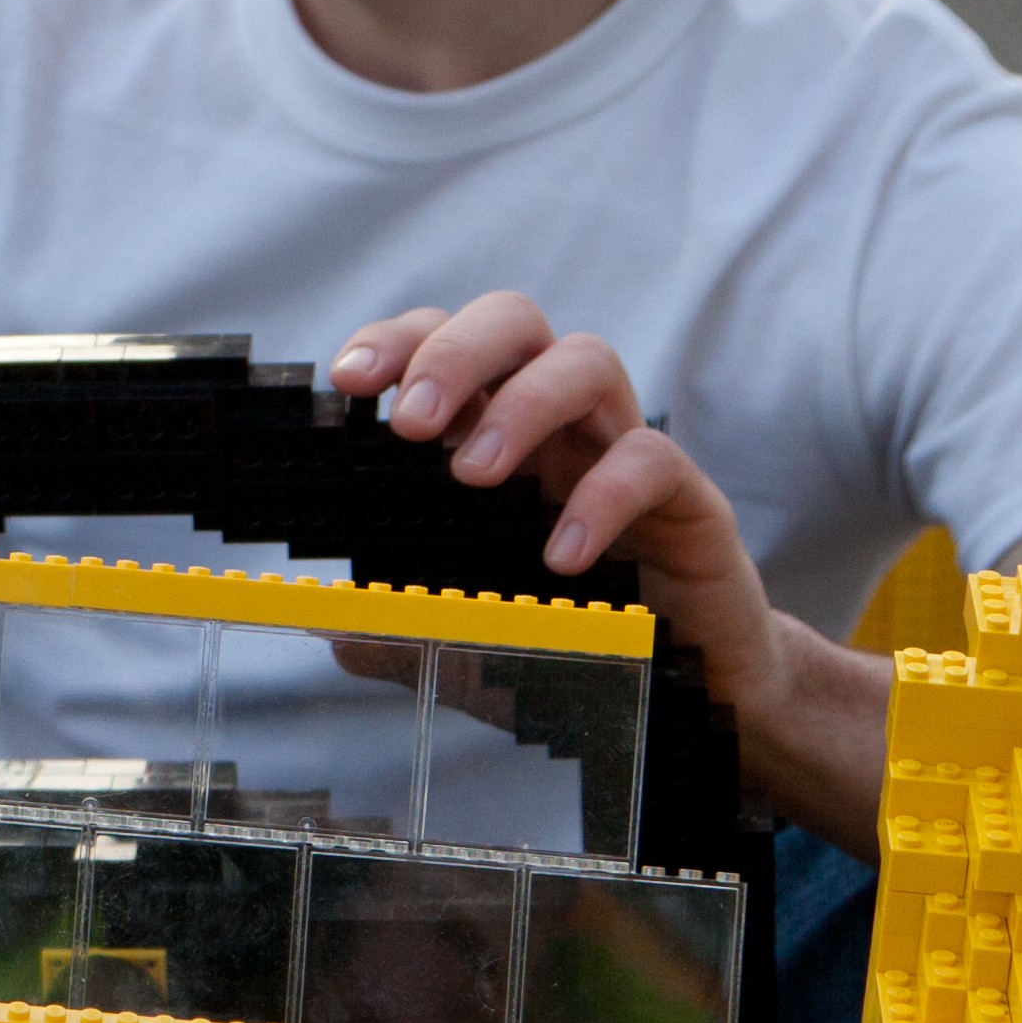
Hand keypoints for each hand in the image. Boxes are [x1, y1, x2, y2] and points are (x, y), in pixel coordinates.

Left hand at [328, 294, 888, 849]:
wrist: (687, 700)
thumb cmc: (566, 646)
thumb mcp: (463, 640)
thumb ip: (397, 629)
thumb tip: (331, 627)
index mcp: (493, 432)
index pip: (444, 343)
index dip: (396, 342)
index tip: (350, 383)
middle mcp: (558, 426)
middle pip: (516, 322)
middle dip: (456, 352)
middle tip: (413, 425)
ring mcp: (624, 453)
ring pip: (588, 361)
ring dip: (524, 403)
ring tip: (475, 476)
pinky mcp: (690, 502)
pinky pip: (653, 460)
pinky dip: (601, 496)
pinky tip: (561, 556)